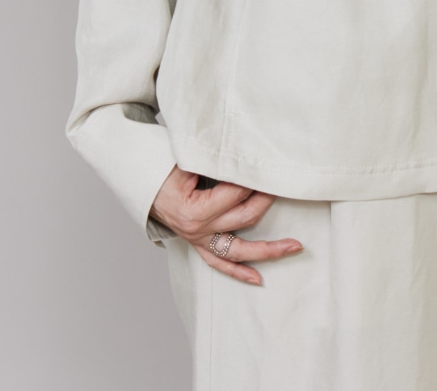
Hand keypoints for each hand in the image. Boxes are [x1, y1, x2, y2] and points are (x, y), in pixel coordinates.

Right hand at [150, 164, 303, 285]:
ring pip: (239, 250)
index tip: (268, 168)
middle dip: (267, 201)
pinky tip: (259, 279)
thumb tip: (245, 157)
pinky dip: (239, 272)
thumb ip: (214, 162)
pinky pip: (220, 264)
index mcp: (195, 210)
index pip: (236, 194)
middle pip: (244, 218)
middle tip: (284, 187)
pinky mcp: (199, 245)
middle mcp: (199, 230)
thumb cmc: (162, 169)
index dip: (254, 179)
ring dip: (269, 250)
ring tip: (295, 246)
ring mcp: (199, 241)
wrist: (142, 183)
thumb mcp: (187, 161)